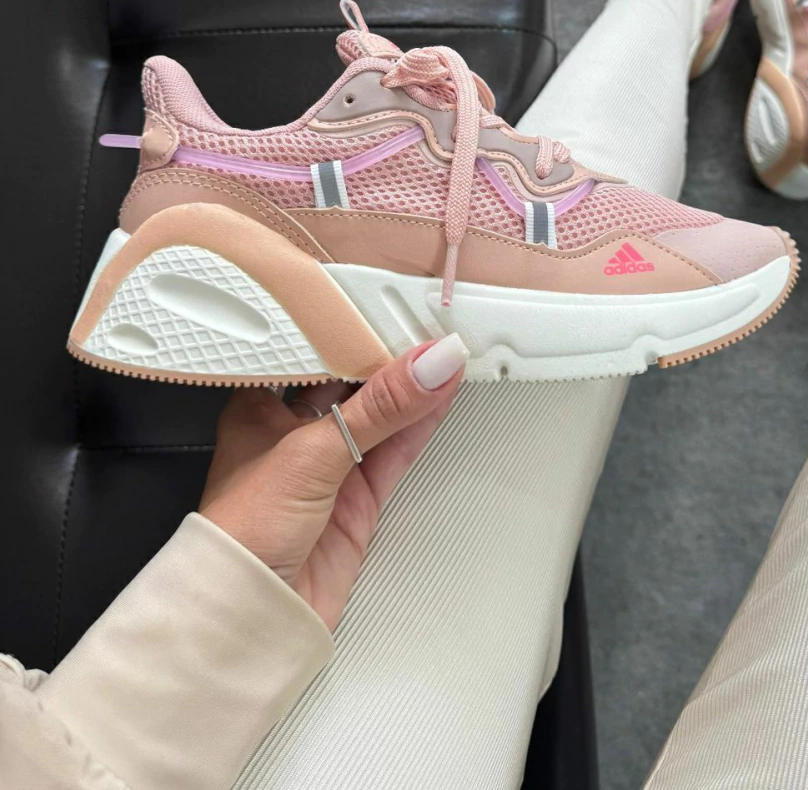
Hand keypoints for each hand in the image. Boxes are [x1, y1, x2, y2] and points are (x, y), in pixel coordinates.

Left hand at [199, 334, 467, 629]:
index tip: (394, 310)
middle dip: (390, 358)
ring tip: (448, 355)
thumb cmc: (239, 537)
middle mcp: (295, 434)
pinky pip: (396, 451)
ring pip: (381, 417)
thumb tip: (427, 366)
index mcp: (262, 407)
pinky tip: (440, 397)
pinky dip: (420, 425)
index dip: (355, 332)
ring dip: (413, 389)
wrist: (248, 618)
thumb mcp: (313, 454)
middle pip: (353, 384)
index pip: (317, 355)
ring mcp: (330, 467)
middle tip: (430, 328)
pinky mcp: (358, 500)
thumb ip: (379, 409)